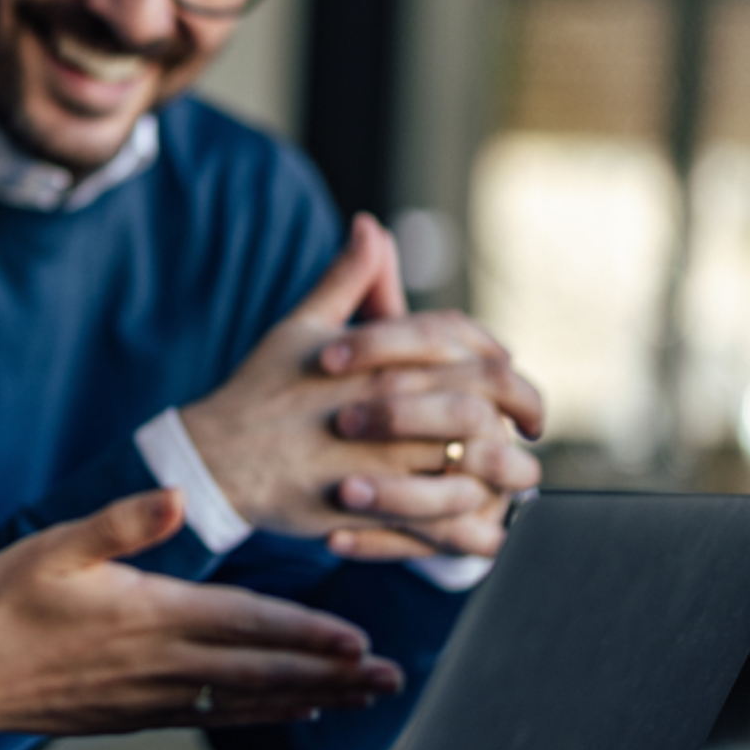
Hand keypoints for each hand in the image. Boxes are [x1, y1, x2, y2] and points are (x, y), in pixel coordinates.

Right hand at [0, 490, 403, 749]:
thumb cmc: (1, 604)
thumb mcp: (52, 546)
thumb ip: (118, 522)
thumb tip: (172, 497)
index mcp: (149, 616)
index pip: (246, 626)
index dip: (305, 636)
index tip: (359, 640)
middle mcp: (162, 665)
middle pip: (264, 673)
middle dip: (332, 675)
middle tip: (391, 679)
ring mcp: (153, 698)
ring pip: (249, 701)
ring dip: (312, 698)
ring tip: (365, 697)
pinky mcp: (139, 716)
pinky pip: (217, 718)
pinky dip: (263, 716)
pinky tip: (293, 711)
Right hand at [179, 214, 543, 560]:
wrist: (217, 458)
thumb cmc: (260, 390)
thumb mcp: (302, 326)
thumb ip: (347, 278)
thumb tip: (370, 226)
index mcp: (382, 357)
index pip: (465, 342)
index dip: (498, 355)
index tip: (511, 371)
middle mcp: (392, 404)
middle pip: (486, 399)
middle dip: (523, 411)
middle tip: (532, 427)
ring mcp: (386, 458)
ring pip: (476, 461)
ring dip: (507, 471)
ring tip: (517, 478)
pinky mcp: (376, 509)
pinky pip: (444, 521)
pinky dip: (472, 523)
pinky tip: (480, 521)